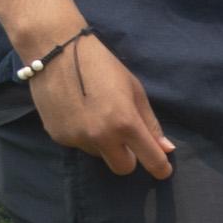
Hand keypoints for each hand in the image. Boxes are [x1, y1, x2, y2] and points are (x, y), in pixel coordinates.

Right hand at [30, 39, 171, 179]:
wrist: (56, 52)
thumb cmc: (103, 66)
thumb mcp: (134, 90)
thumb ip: (149, 123)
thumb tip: (166, 149)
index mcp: (125, 123)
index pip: (150, 159)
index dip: (160, 168)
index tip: (163, 170)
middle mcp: (100, 137)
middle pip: (122, 168)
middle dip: (129, 158)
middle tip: (127, 139)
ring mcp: (77, 139)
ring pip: (100, 155)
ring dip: (104, 144)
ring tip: (97, 114)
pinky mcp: (58, 137)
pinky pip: (80, 145)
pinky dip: (84, 135)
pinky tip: (79, 112)